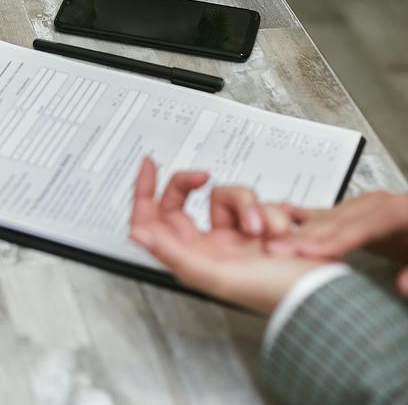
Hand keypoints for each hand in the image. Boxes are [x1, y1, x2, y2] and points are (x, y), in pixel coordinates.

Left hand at [129, 158, 324, 312]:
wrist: (322, 291)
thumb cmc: (274, 293)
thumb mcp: (217, 276)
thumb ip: (174, 253)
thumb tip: (139, 233)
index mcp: (191, 259)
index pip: (153, 220)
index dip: (144, 192)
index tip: (147, 166)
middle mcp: (207, 247)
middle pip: (183, 201)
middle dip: (191, 185)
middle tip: (200, 178)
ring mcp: (234, 237)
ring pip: (225, 197)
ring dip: (246, 206)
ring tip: (263, 230)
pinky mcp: (259, 228)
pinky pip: (255, 203)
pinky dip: (269, 213)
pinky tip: (278, 233)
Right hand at [264, 191, 407, 295]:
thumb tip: (402, 286)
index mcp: (401, 212)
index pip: (359, 227)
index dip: (330, 241)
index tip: (304, 253)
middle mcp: (382, 204)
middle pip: (336, 220)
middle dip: (302, 235)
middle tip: (272, 250)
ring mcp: (370, 206)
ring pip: (328, 217)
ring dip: (298, 232)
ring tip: (271, 245)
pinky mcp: (364, 214)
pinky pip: (330, 215)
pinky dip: (306, 219)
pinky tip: (284, 217)